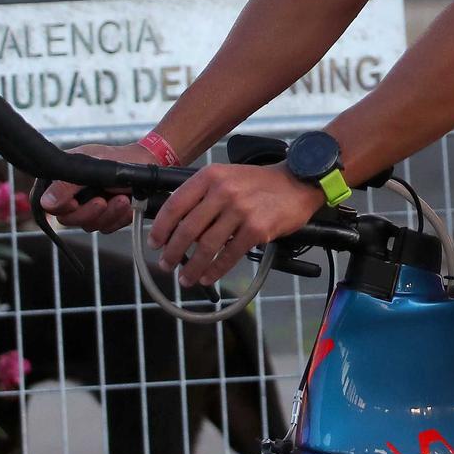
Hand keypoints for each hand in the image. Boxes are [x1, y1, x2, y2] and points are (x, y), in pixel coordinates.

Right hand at [38, 141, 152, 233]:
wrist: (144, 164)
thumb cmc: (117, 159)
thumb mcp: (90, 165)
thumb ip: (66, 185)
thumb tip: (47, 202)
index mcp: (62, 180)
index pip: (50, 205)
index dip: (63, 207)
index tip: (75, 203)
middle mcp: (72, 196)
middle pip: (69, 219)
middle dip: (90, 212)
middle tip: (103, 201)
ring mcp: (88, 209)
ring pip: (89, 226)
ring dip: (108, 214)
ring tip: (122, 199)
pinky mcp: (105, 218)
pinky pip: (106, 228)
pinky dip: (118, 218)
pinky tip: (128, 206)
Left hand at [149, 163, 323, 287]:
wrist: (298, 182)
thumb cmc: (260, 183)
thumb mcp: (227, 177)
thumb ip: (203, 195)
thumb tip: (176, 225)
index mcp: (211, 176)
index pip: (175, 204)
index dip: (161, 228)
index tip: (155, 243)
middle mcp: (223, 191)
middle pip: (187, 229)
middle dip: (173, 252)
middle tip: (166, 264)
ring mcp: (241, 210)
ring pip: (206, 246)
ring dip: (192, 267)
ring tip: (185, 278)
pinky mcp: (257, 228)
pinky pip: (229, 255)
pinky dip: (215, 270)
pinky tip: (208, 277)